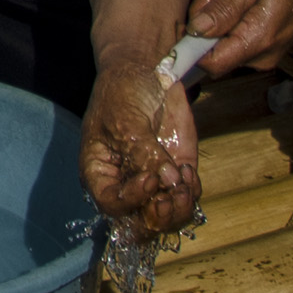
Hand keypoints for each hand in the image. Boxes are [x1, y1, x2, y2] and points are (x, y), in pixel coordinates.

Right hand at [80, 53, 198, 234]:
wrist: (148, 70)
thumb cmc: (123, 92)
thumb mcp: (126, 121)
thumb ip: (144, 154)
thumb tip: (168, 181)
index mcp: (100, 173)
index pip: (112, 205)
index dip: (132, 200)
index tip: (151, 180)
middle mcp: (125, 183)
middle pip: (139, 223)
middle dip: (158, 217)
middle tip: (170, 198)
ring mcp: (153, 180)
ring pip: (166, 217)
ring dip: (179, 209)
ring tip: (184, 183)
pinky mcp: (176, 173)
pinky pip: (186, 199)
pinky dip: (191, 192)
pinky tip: (188, 170)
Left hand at [184, 0, 292, 74]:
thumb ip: (221, 9)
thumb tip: (196, 30)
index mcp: (256, 42)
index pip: (211, 64)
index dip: (191, 46)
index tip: (190, 18)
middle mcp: (260, 57)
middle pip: (212, 50)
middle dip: (207, 19)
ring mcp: (262, 55)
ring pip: (220, 42)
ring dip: (218, 14)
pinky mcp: (262, 49)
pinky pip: (232, 38)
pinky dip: (229, 17)